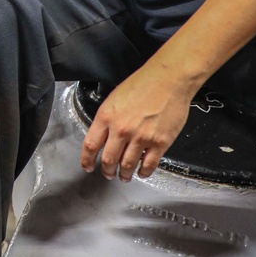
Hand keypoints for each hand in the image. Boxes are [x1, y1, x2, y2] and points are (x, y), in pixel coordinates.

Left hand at [80, 61, 195, 181]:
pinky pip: (149, 164)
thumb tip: (103, 135)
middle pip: (108, 159)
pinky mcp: (160, 143)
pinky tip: (142, 172)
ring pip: (128, 165)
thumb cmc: (142, 84)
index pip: (90, 145)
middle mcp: (121, 130)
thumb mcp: (114, 99)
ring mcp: (141, 138)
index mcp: (106, 117)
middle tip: (108, 174)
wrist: (168, 80)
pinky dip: (144, 172)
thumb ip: (107, 119)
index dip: (87, 160)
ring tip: (124, 176)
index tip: (88, 166)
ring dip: (125, 174)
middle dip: (107, 170)